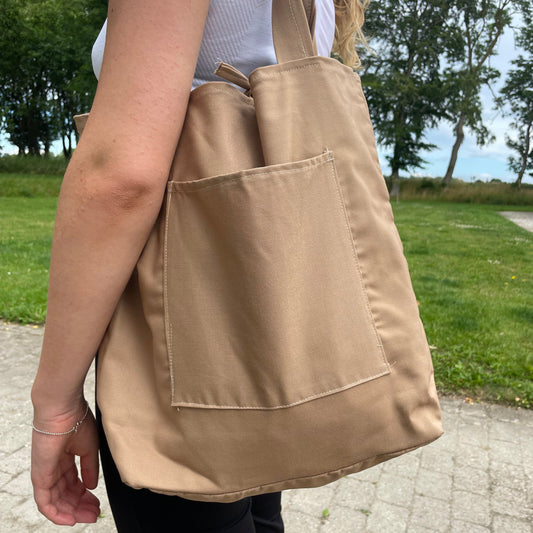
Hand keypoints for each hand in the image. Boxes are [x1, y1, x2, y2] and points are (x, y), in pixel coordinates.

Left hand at [31, 402, 100, 525]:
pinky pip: (45, 502)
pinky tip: (69, 519)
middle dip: (81, 506)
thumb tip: (92, 486)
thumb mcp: (89, 447)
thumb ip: (90, 468)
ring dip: (71, 512)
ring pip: (56, 501)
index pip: (74, 482)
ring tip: (87, 518)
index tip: (97, 503)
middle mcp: (53, 467)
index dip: (86, 495)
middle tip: (94, 514)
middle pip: (66, 494)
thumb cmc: (76, 419)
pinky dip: (56, 513)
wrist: (63, 409)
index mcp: (65, 457)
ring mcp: (45, 472)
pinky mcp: (40, 476)